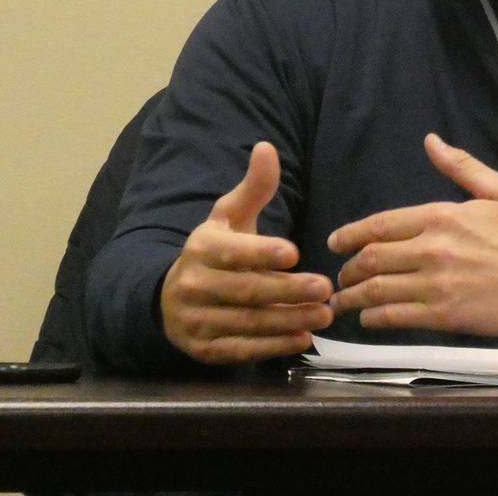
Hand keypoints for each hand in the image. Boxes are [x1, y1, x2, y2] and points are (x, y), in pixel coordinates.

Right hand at [159, 141, 332, 363]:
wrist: (172, 297)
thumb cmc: (215, 251)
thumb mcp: (230, 216)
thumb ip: (254, 187)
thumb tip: (267, 147)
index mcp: (202, 247)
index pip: (233, 252)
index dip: (262, 253)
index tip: (295, 252)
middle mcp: (194, 284)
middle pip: (246, 291)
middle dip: (288, 291)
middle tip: (325, 289)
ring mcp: (196, 320)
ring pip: (247, 323)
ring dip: (288, 321)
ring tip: (323, 315)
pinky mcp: (203, 349)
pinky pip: (241, 350)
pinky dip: (272, 347)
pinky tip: (302, 339)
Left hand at [327, 133, 497, 336]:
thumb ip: (460, 166)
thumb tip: (431, 140)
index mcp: (441, 216)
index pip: (381, 224)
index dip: (350, 234)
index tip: (336, 242)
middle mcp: (431, 248)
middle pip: (372, 258)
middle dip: (348, 268)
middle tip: (340, 276)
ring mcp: (435, 284)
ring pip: (377, 289)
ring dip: (353, 297)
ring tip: (342, 302)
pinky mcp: (443, 315)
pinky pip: (396, 316)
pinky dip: (374, 318)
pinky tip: (368, 318)